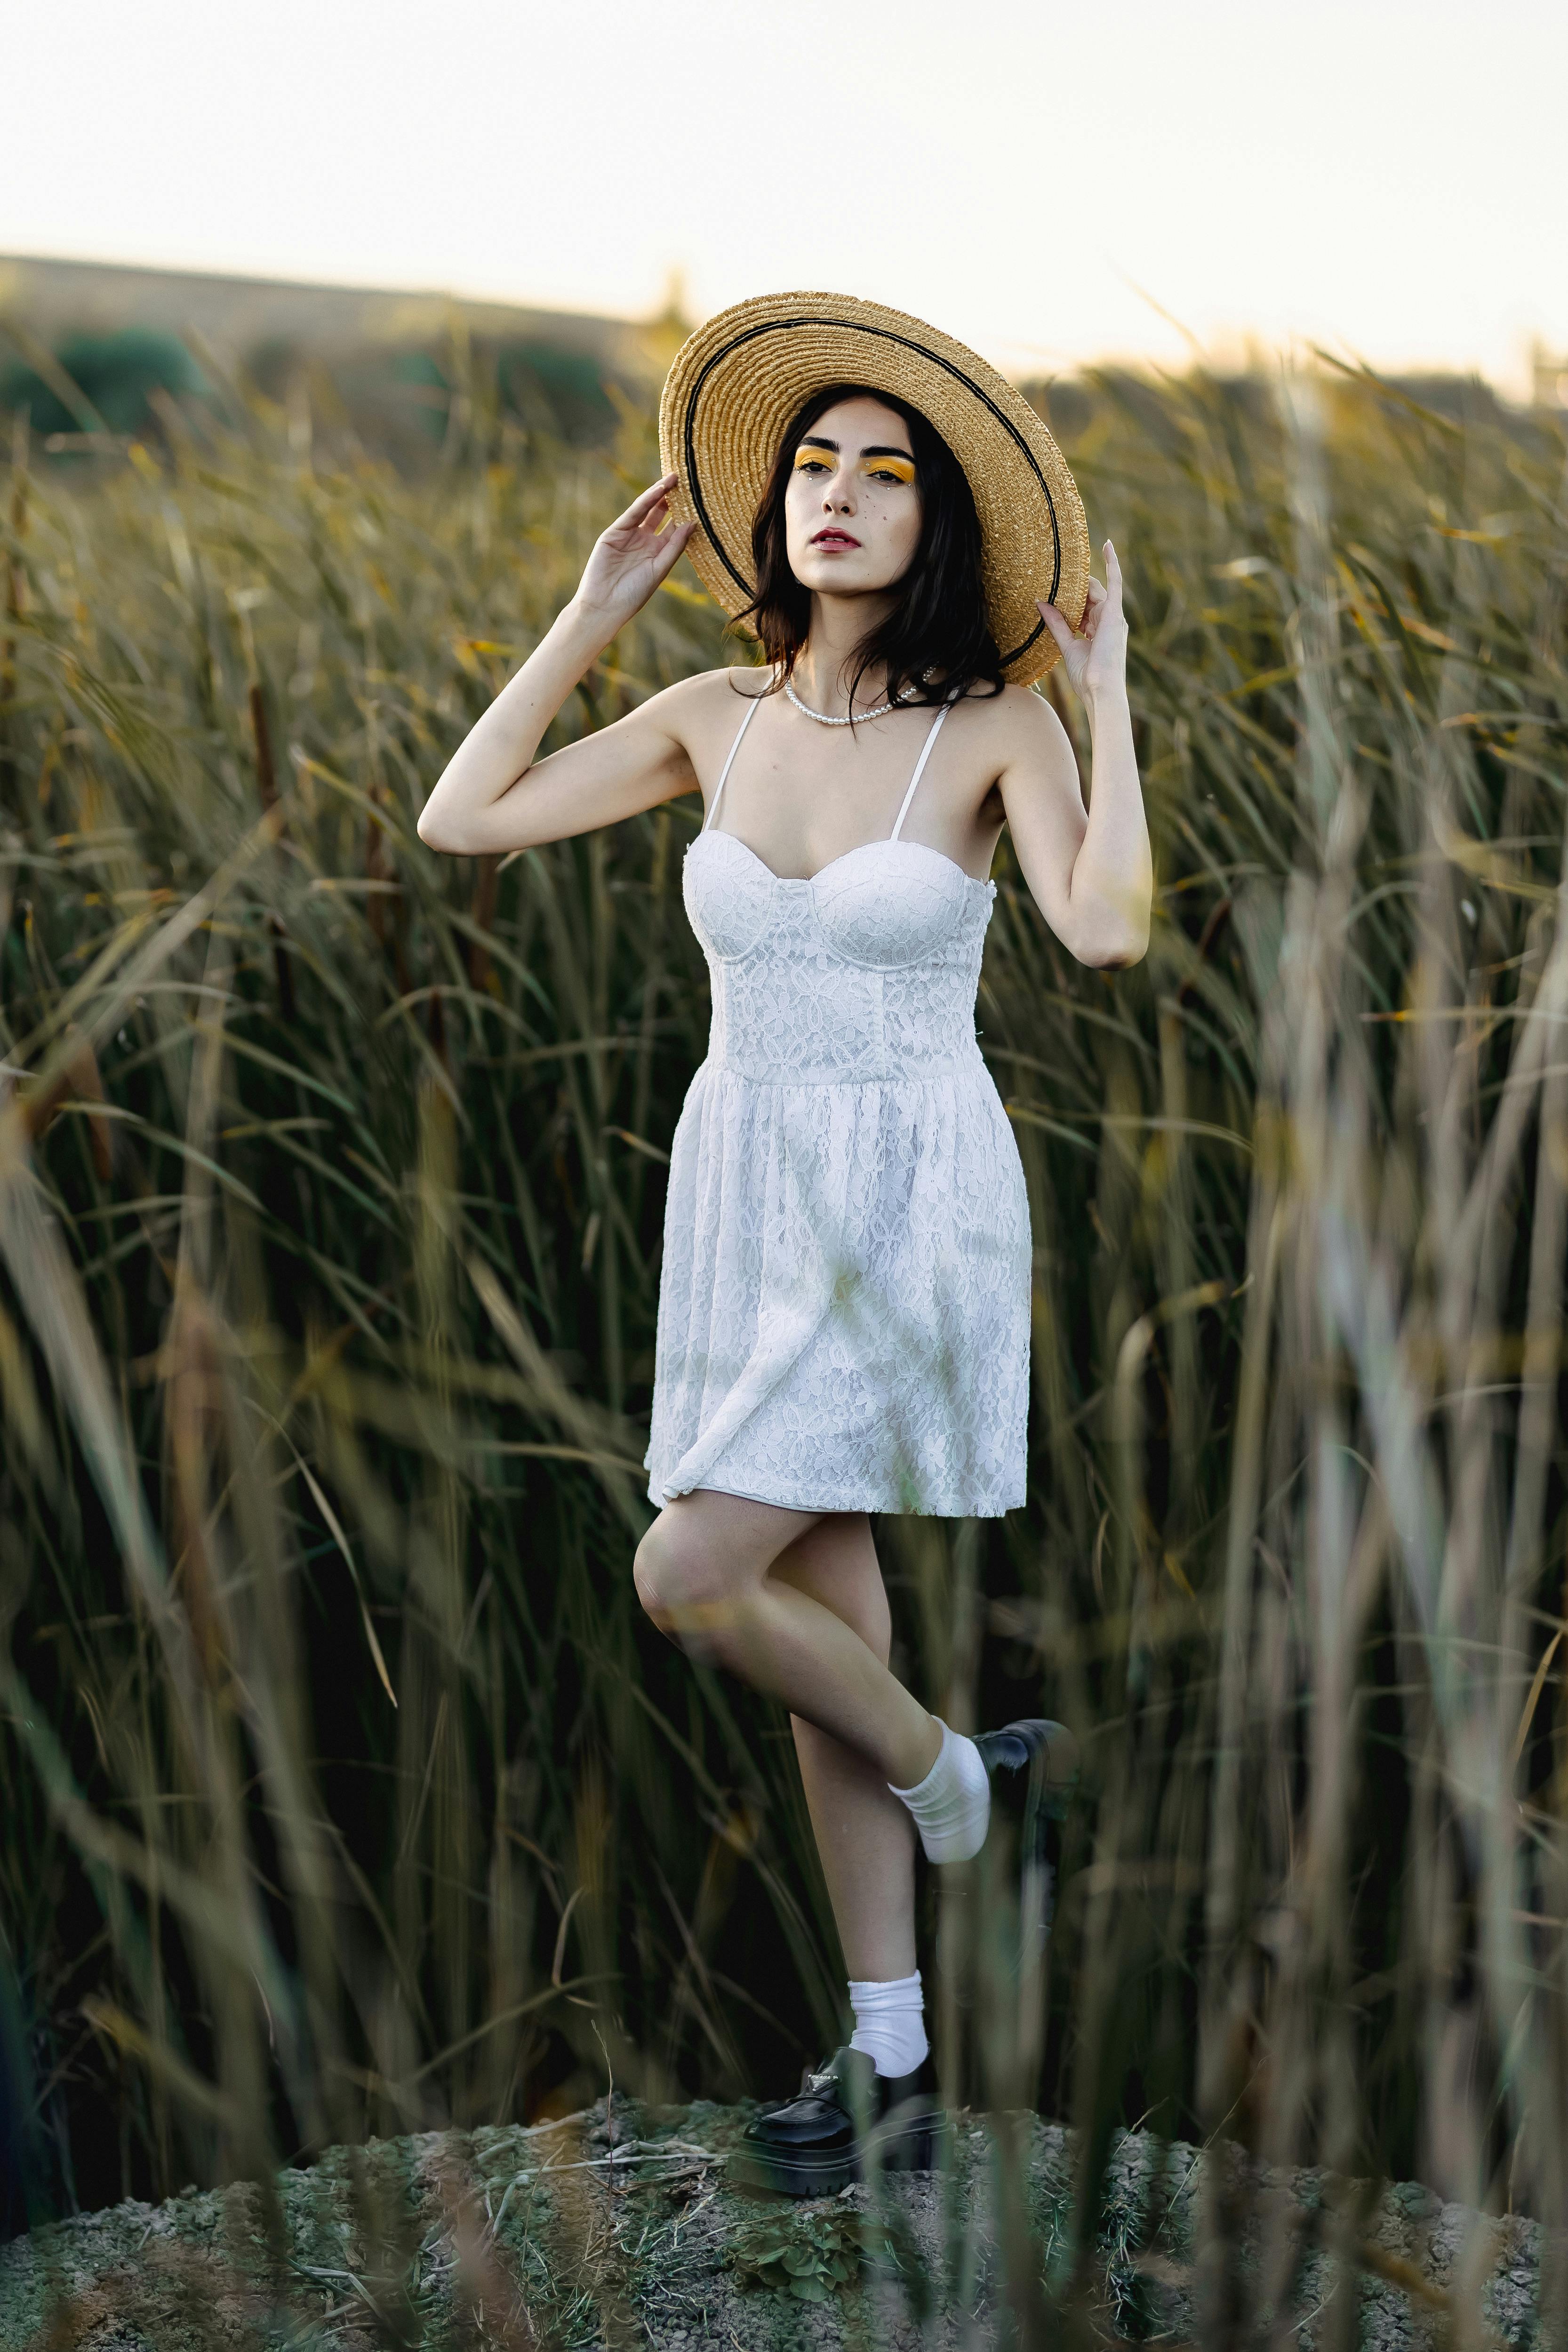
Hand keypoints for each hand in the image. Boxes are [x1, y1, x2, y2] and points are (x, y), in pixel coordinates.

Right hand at [573, 473, 695, 631]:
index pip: (675, 528)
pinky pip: (633, 513)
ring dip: (660, 494)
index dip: (686, 513)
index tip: (701, 499)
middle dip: (674, 498)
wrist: (605, 605)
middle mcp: (645, 541)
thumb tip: (694, 523)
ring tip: (675, 478)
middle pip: (661, 514)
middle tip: (689, 481)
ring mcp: (629, 535)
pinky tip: (658, 490)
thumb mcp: (659, 569)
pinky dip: (645, 501)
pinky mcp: (615, 532)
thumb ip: (675, 546)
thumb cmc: (634, 594)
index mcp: (658, 552)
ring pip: (648, 510)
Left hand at [1039, 540, 1127, 703]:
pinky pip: (1115, 582)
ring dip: (1078, 587)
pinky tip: (1107, 545)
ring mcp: (1113, 616)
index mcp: (1099, 630)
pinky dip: (1112, 564)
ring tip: (1062, 577)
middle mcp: (1108, 620)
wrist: (1100, 690)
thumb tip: (1040, 603)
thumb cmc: (1087, 677)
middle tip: (1051, 587)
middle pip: (1088, 597)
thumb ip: (1057, 624)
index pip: (1084, 607)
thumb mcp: (1067, 646)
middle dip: (1071, 594)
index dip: (1070, 603)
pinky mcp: (1114, 613)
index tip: (1054, 597)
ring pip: (1094, 590)